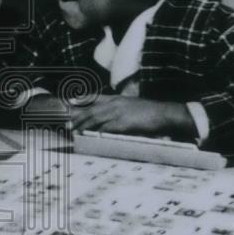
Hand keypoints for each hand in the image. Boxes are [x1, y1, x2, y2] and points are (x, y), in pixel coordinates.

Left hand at [69, 94, 196, 139]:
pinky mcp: (124, 123)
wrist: (165, 114)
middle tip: (69, 124)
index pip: (96, 97)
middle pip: (92, 110)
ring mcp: (119, 112)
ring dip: (84, 126)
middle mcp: (116, 103)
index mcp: (118, 98)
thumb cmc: (152, 112)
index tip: (70, 102)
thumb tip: (113, 119)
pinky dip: (97, 133)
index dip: (82, 99)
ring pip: (95, 119)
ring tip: (75, 132)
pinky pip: (106, 128)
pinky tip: (91, 137)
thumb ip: (122, 110)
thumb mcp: (134, 106)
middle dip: (79, 117)